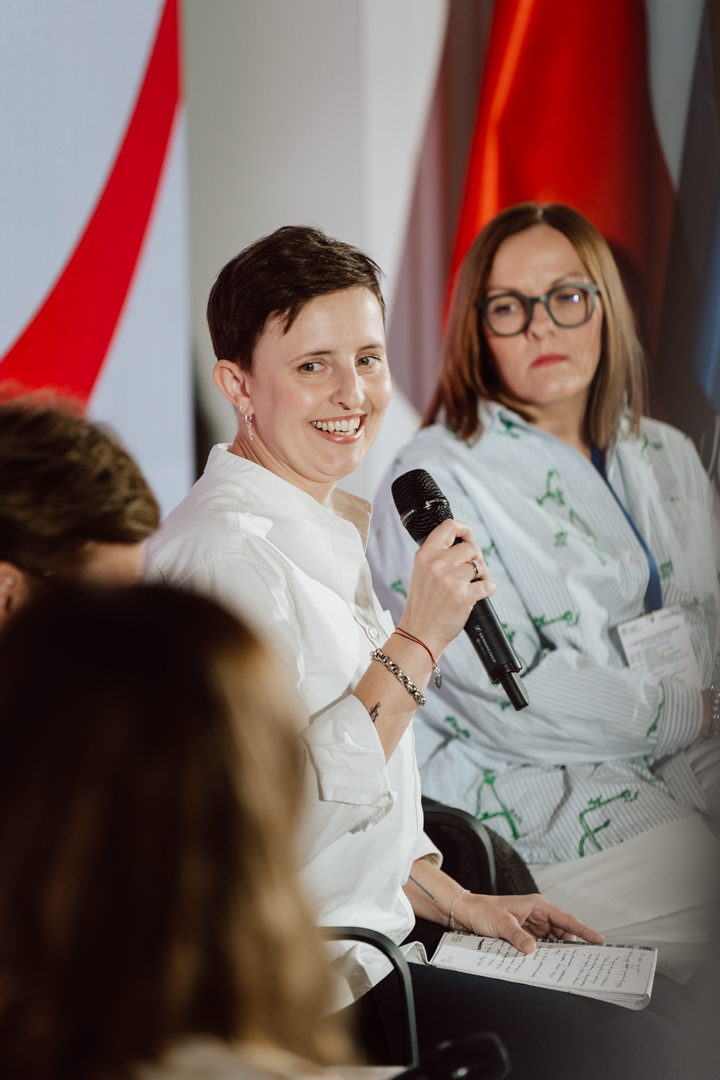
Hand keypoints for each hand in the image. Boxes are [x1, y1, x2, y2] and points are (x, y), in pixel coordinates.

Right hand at [400, 519, 494, 657]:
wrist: (419, 634)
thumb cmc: (422, 606)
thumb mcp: (421, 573)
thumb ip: (438, 556)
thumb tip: (465, 544)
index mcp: (425, 555)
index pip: (448, 527)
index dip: (464, 529)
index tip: (468, 535)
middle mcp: (437, 564)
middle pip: (471, 547)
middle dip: (476, 559)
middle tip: (472, 571)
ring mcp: (450, 580)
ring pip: (480, 566)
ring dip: (483, 575)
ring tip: (474, 585)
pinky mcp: (463, 596)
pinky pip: (488, 585)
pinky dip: (488, 589)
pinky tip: (479, 594)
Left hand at [456, 892, 604, 955]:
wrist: (467, 913)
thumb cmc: (483, 910)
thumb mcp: (501, 924)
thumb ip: (518, 937)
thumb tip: (533, 950)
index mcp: (537, 905)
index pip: (565, 918)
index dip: (583, 929)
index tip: (598, 939)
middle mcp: (538, 914)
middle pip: (562, 931)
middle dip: (573, 944)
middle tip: (585, 959)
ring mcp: (532, 925)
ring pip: (553, 940)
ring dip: (558, 951)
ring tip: (569, 964)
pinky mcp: (525, 935)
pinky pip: (541, 945)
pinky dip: (545, 953)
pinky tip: (548, 963)